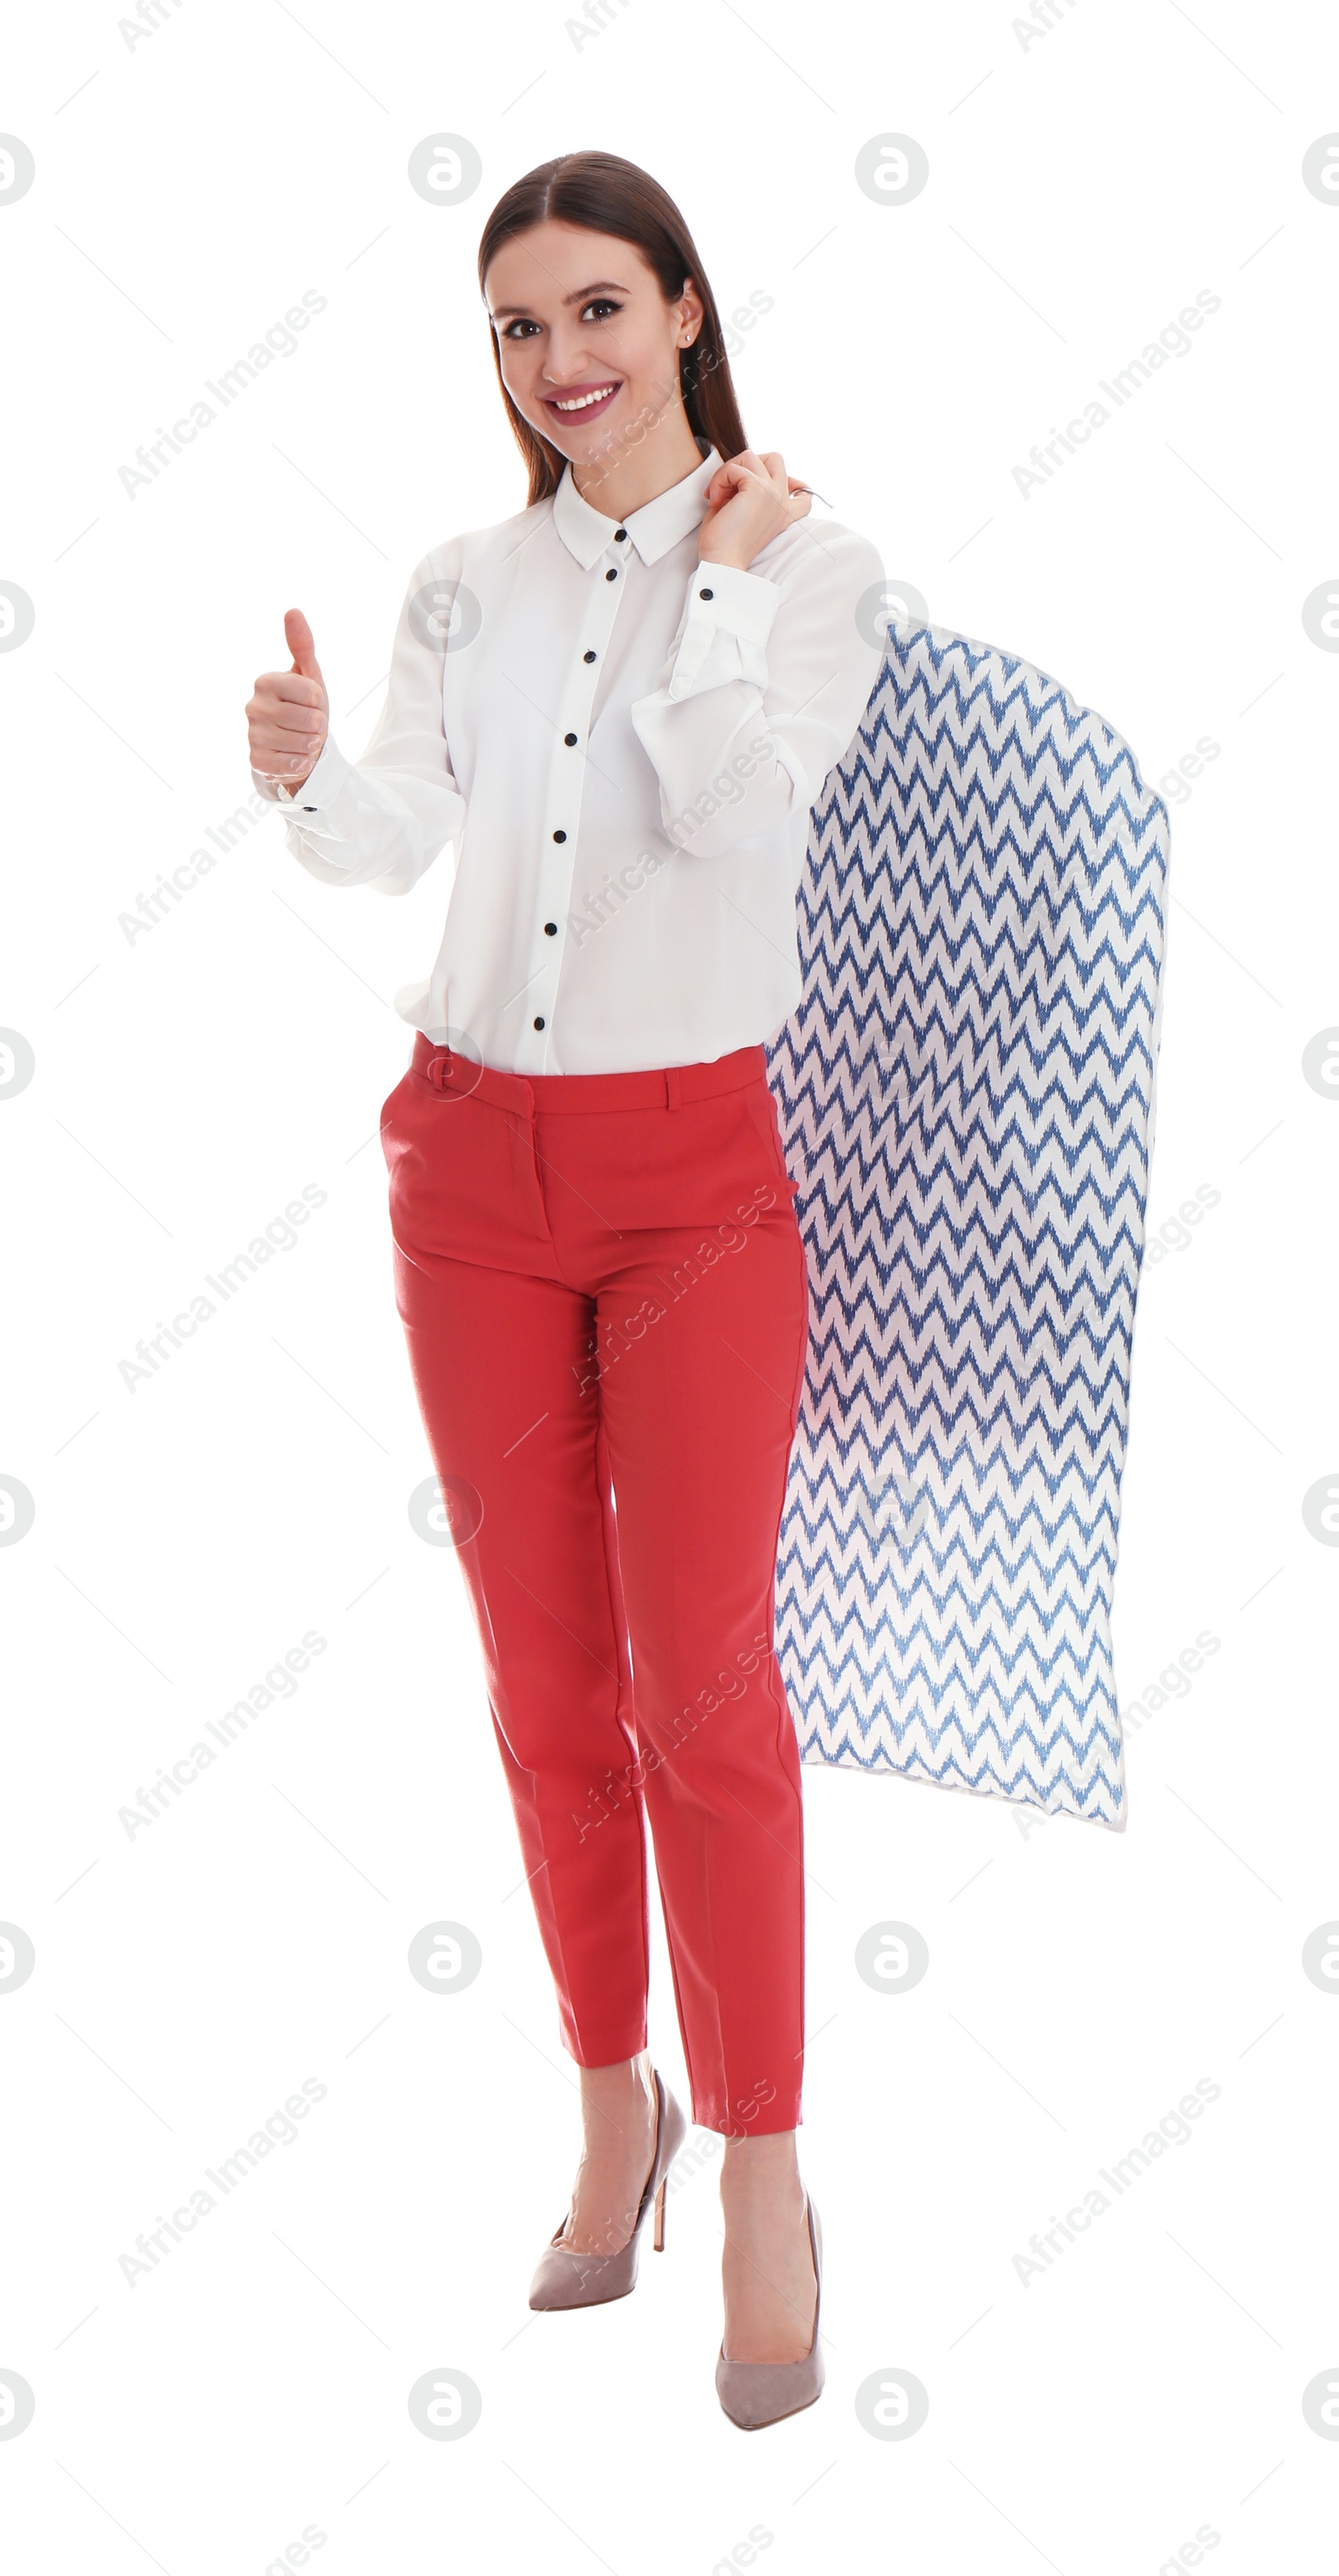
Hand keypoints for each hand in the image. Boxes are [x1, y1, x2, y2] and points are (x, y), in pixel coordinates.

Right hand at [246, 609, 328, 787]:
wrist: (298, 746)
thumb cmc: (305, 708)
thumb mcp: (309, 676)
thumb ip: (302, 645)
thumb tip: (292, 611)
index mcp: (266, 681)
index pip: (311, 693)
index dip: (319, 701)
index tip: (311, 702)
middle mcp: (253, 706)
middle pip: (310, 720)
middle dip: (318, 725)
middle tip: (308, 725)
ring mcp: (253, 734)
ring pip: (303, 743)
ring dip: (311, 745)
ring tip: (302, 740)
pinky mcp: (256, 760)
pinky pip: (291, 765)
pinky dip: (301, 763)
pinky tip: (294, 757)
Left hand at [696, 449, 811, 570]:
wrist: (721, 563)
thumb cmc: (725, 544)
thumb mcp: (743, 514)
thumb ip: (749, 491)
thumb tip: (746, 469)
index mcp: (783, 514)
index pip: (803, 492)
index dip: (788, 481)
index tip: (765, 490)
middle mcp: (782, 502)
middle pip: (775, 458)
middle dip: (747, 463)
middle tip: (729, 486)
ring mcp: (774, 494)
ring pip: (751, 456)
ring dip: (727, 471)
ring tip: (717, 495)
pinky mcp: (759, 490)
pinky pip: (734, 468)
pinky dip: (719, 479)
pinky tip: (714, 500)